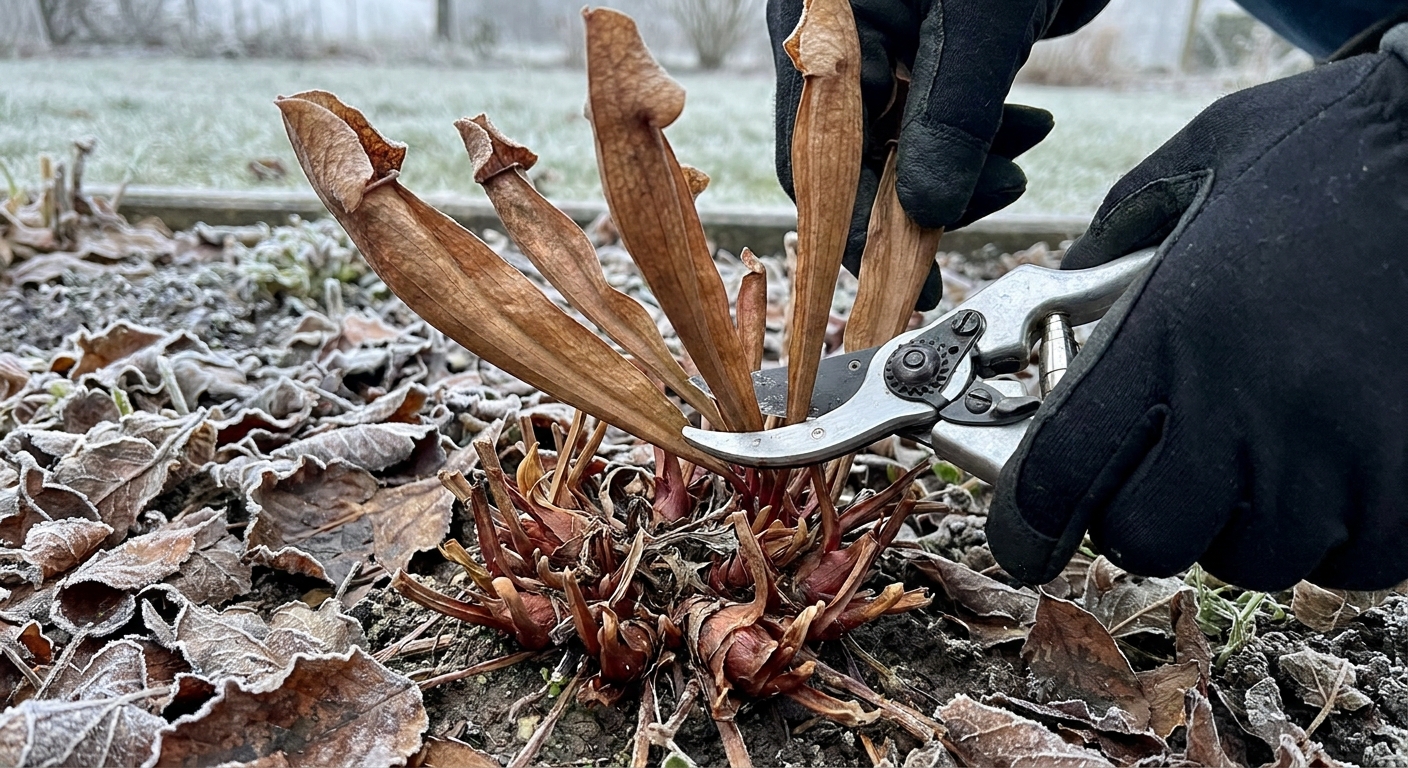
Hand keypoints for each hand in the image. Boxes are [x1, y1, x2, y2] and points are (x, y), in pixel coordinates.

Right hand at [768, 0, 1107, 308]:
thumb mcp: (981, 18)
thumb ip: (954, 115)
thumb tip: (930, 213)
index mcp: (823, 28)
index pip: (816, 155)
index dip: (857, 226)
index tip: (903, 279)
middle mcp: (841, 44)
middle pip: (859, 160)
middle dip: (926, 195)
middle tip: (989, 204)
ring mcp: (887, 50)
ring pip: (906, 147)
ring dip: (965, 170)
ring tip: (1020, 159)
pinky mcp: (933, 56)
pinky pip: (942, 122)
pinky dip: (984, 139)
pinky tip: (1027, 130)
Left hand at [988, 35, 1407, 591]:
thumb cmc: (1327, 151)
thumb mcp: (1192, 169)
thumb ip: (1106, 250)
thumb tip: (1052, 316)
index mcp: (1172, 331)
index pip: (1060, 472)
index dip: (1029, 512)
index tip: (1030, 521)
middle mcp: (1248, 405)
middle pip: (1148, 537)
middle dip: (1140, 512)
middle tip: (1161, 467)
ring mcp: (1341, 451)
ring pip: (1252, 556)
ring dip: (1239, 523)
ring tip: (1259, 453)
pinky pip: (1353, 561)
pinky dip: (1334, 534)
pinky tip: (1333, 469)